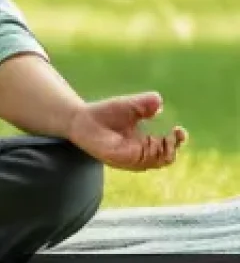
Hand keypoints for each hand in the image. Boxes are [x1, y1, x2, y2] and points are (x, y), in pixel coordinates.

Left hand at [66, 91, 186, 170]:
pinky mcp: (122, 160)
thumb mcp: (129, 105)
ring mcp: (132, 158)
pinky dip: (150, 154)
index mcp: (145, 141)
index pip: (168, 146)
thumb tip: (159, 101)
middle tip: (175, 133)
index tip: (180, 129)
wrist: (82, 119)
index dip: (178, 140)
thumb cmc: (106, 112)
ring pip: (158, 161)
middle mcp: (141, 152)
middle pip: (167, 157)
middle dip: (174, 146)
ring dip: (165, 150)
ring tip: (164, 137)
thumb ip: (144, 103)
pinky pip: (141, 161)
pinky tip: (151, 142)